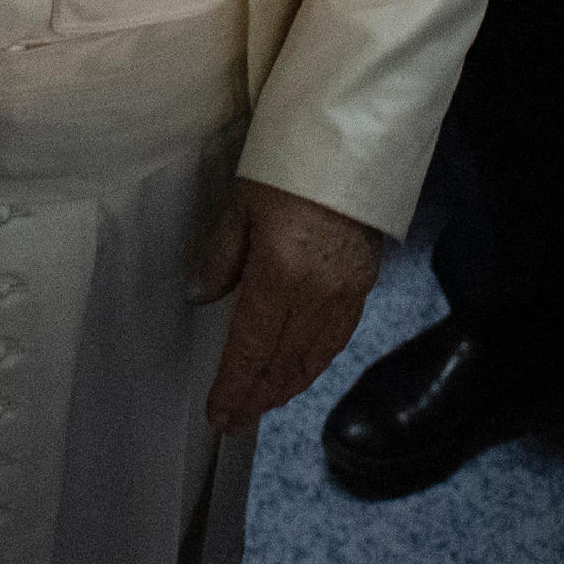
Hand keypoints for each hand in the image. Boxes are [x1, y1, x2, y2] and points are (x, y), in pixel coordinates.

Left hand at [195, 179, 383, 432]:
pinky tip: (300, 368)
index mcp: (281, 276)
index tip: (218, 413)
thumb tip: (200, 296)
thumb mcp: (241, 204)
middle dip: (257, 396)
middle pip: (283, 362)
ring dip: (286, 386)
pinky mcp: (363, 283)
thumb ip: (220, 255)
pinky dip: (314, 362)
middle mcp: (318, 294)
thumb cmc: (289, 165)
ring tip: (261, 403)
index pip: (251, 347)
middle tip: (233, 420)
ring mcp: (346, 292)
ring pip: (314, 357)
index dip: (234, 385)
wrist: (351, 142)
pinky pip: (337, 337)